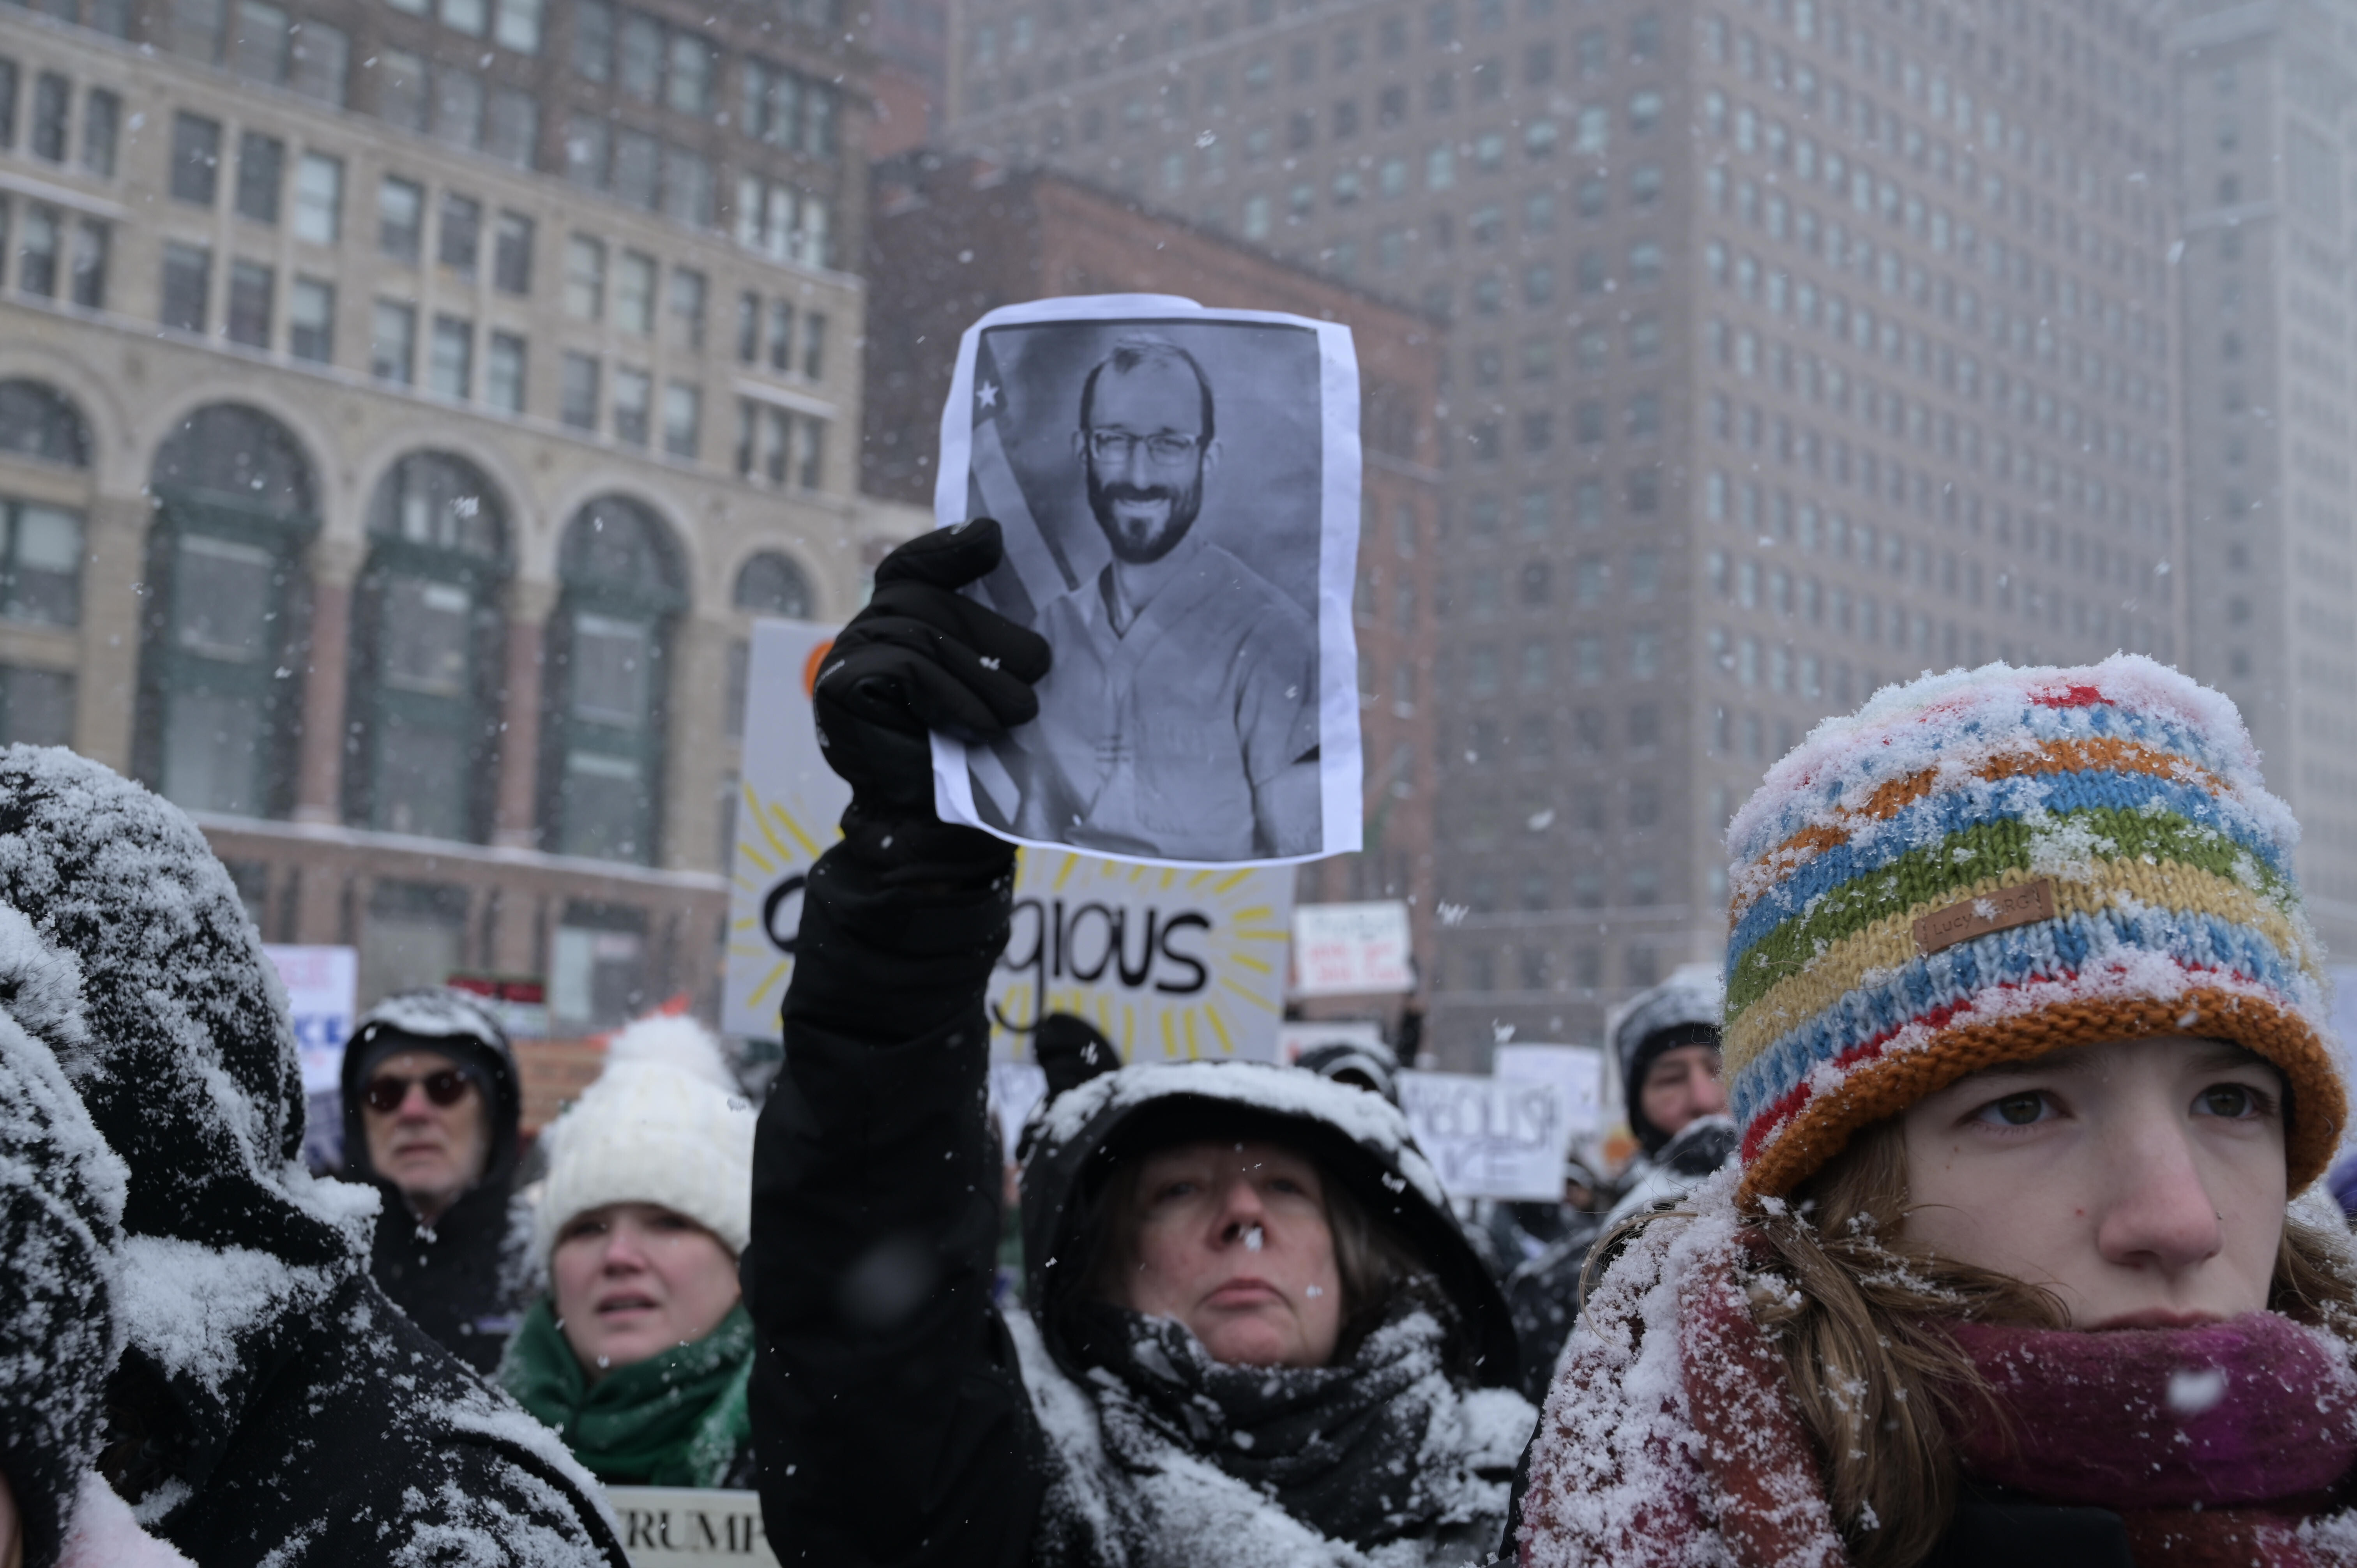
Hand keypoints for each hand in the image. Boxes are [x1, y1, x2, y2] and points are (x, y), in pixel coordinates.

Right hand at [813, 520, 1049, 815]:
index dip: (948, 549)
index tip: (994, 540)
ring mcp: (846, 658)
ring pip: (921, 634)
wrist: (934, 829)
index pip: (913, 568)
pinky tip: (981, 729)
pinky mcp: (840, 688)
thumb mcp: (989, 684)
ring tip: (1021, 711)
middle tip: (1041, 667)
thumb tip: (1012, 570)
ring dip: (982, 674)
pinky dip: (953, 698)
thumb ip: (988, 637)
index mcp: (896, 624)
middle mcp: (865, 633)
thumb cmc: (971, 756)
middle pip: (927, 601)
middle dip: (991, 633)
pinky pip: (908, 669)